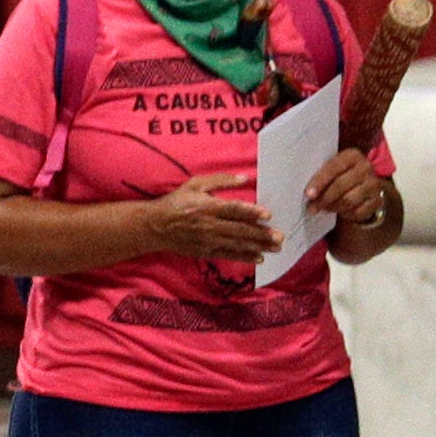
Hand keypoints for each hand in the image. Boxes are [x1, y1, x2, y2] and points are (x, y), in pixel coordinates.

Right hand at [132, 171, 275, 264]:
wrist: (155, 226)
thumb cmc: (176, 202)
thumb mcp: (195, 185)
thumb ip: (220, 180)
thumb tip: (245, 178)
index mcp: (207, 207)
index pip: (233, 210)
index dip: (251, 212)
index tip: (268, 215)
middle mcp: (209, 225)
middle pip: (239, 230)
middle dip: (261, 234)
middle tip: (280, 237)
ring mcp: (207, 240)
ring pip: (237, 244)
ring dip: (258, 247)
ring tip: (276, 248)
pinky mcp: (205, 250)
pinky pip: (227, 254)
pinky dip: (243, 257)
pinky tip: (259, 258)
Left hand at [309, 148, 395, 237]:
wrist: (363, 185)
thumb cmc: (340, 175)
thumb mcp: (331, 169)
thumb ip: (320, 174)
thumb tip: (306, 191)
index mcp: (352, 155)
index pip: (333, 167)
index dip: (319, 181)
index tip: (308, 194)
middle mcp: (366, 167)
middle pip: (340, 185)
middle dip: (323, 198)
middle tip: (312, 207)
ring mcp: (374, 184)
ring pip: (349, 200)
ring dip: (333, 207)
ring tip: (324, 208)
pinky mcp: (377, 199)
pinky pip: (358, 211)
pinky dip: (346, 213)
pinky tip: (340, 211)